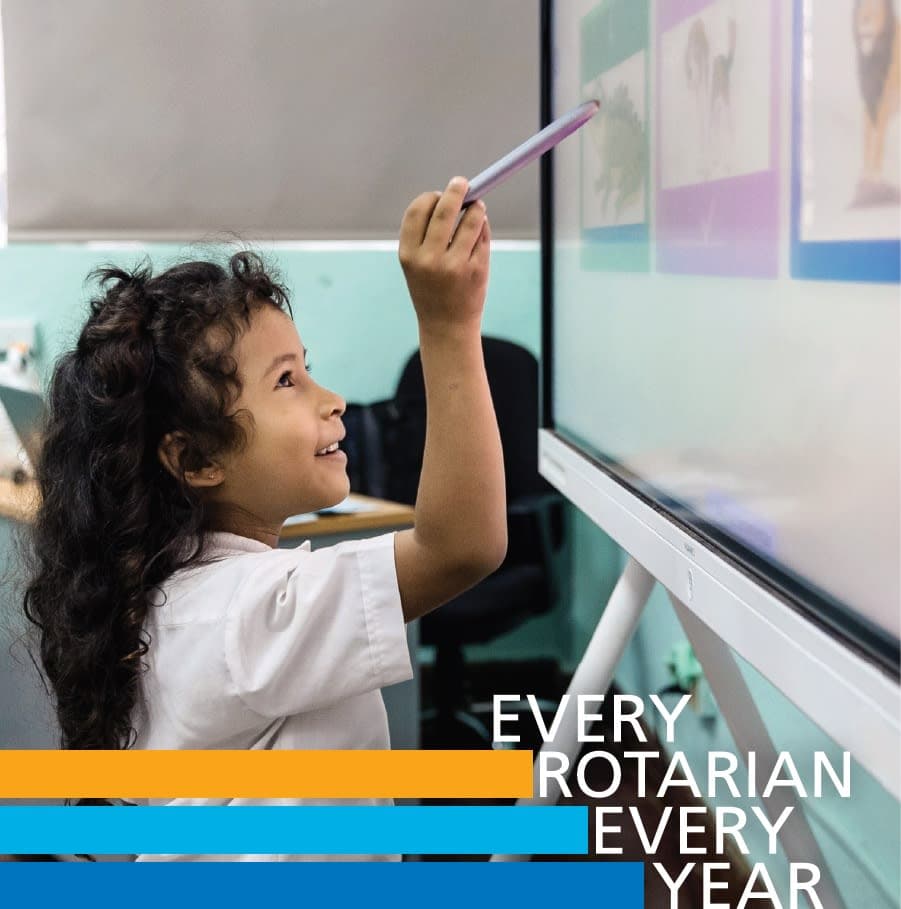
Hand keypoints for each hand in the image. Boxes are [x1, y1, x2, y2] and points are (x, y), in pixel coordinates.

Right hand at [398, 176, 490, 329]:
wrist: (446, 327)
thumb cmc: (432, 290)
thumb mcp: (418, 264)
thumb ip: (428, 234)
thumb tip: (454, 196)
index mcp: (409, 255)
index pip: (417, 211)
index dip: (429, 198)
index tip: (438, 194)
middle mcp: (429, 260)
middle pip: (444, 210)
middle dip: (456, 190)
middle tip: (463, 183)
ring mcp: (454, 265)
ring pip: (470, 220)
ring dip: (476, 208)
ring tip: (477, 208)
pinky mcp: (476, 270)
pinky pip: (482, 237)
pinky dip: (482, 229)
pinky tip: (479, 233)